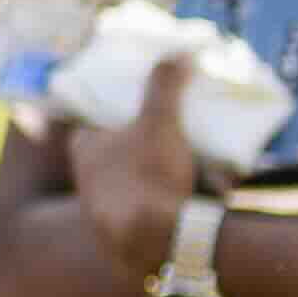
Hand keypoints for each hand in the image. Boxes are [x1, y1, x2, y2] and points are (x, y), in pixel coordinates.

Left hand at [66, 58, 204, 277]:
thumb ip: (164, 87)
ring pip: (146, 184)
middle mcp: (89, 182)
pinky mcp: (132, 237)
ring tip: (211, 169)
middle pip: (125, 155)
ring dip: (176, 176)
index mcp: (85, 151)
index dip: (123, 116)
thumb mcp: (159, 123)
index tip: (152, 111)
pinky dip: (183, 203)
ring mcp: (108, 212)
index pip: (96, 124)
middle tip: (191, 139)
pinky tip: (212, 199)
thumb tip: (179, 52)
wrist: (157, 244)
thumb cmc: (148, 175)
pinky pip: (161, 211)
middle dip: (159, 147)